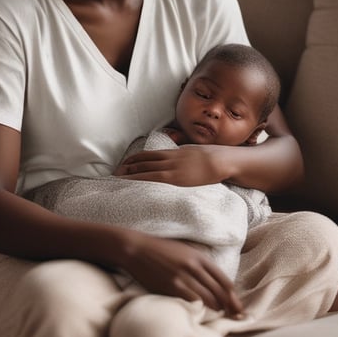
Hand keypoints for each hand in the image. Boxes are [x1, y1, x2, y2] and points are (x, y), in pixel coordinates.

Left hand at [114, 145, 228, 185]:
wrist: (221, 160)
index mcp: (174, 152)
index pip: (149, 154)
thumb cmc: (213, 158)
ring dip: (131, 174)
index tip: (126, 163)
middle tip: (116, 173)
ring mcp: (172, 168)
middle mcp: (170, 159)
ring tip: (119, 180)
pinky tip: (133, 184)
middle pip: (144, 161)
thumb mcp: (194, 152)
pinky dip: (141, 180)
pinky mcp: (176, 179)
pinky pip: (154, 178)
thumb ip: (184, 154)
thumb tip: (180, 155)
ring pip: (146, 169)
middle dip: (128, 167)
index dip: (135, 158)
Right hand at [121, 232, 243, 317]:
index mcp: (199, 257)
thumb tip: (213, 280)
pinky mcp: (171, 287)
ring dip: (216, 308)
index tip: (236, 303)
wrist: (137, 249)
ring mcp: (182, 278)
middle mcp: (193, 267)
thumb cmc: (161, 250)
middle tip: (235, 314)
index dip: (232, 294)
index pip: (223, 279)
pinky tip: (202, 313)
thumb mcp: (185, 249)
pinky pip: (191, 302)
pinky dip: (199, 309)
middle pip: (219, 291)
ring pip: (207, 298)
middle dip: (229, 305)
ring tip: (219, 314)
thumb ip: (199, 262)